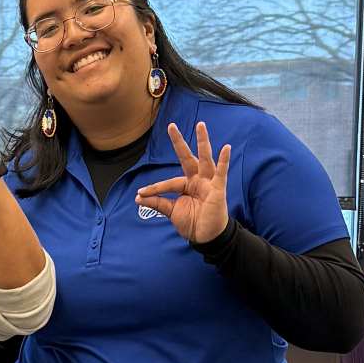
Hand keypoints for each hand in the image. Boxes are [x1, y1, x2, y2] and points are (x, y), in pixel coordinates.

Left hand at [135, 122, 231, 246]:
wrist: (205, 237)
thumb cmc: (192, 223)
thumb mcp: (171, 211)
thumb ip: (157, 203)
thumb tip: (137, 198)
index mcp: (186, 184)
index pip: (169, 182)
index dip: (155, 188)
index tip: (141, 194)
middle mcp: (197, 180)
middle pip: (187, 157)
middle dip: (179, 142)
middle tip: (171, 126)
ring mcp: (208, 183)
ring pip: (205, 158)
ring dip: (203, 142)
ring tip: (200, 125)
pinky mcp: (218, 189)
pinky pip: (221, 173)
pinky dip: (224, 161)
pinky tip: (226, 148)